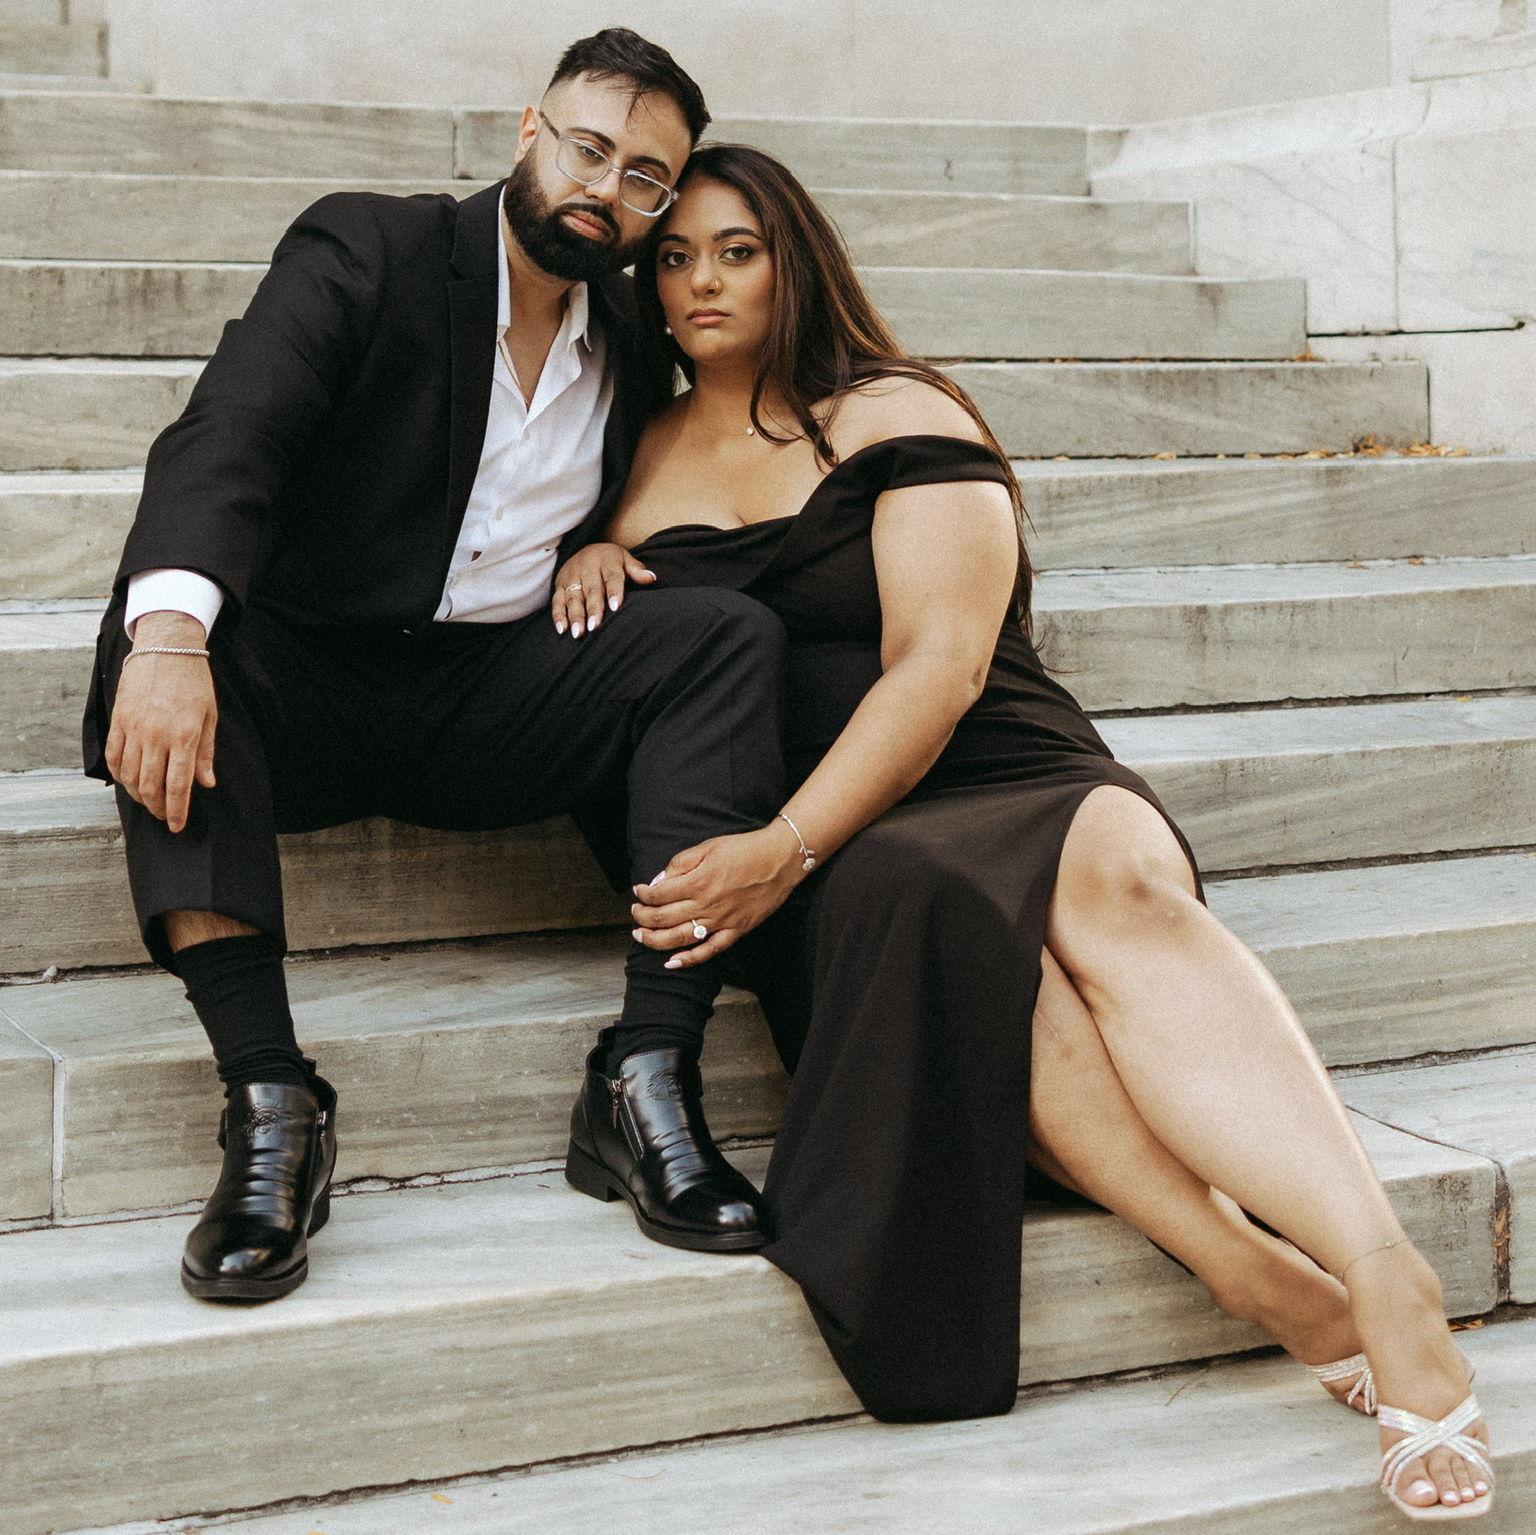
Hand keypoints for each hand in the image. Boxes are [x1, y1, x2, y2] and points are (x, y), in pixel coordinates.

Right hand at [103, 611, 216, 833]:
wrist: (166, 648)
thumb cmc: (194, 682)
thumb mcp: (209, 716)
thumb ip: (205, 753)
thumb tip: (205, 784)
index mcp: (184, 736)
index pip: (177, 785)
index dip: (176, 810)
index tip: (177, 826)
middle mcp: (156, 735)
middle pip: (150, 785)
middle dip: (157, 808)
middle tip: (164, 816)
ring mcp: (134, 728)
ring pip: (130, 775)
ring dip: (138, 794)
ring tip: (149, 802)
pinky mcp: (119, 720)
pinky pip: (114, 756)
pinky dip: (120, 775)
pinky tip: (129, 781)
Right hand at [551, 543, 655, 636]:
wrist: (586, 550)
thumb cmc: (611, 561)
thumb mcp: (625, 560)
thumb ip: (636, 570)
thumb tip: (652, 578)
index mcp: (606, 560)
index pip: (611, 577)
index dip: (613, 591)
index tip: (616, 607)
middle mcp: (586, 568)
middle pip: (591, 590)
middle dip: (592, 609)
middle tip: (595, 626)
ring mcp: (571, 577)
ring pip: (573, 598)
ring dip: (575, 616)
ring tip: (578, 633)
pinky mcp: (559, 585)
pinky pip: (557, 601)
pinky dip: (558, 616)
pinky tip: (562, 630)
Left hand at [630, 822, 809, 967]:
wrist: (780, 859)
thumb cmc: (744, 849)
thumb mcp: (708, 847)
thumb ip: (680, 864)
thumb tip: (658, 882)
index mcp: (697, 882)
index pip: (658, 895)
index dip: (643, 894)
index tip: (638, 891)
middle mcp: (706, 905)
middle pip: (662, 919)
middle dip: (642, 917)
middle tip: (635, 914)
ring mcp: (721, 922)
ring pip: (679, 938)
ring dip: (655, 940)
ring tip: (641, 936)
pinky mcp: (736, 931)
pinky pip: (709, 951)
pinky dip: (689, 960)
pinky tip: (672, 963)